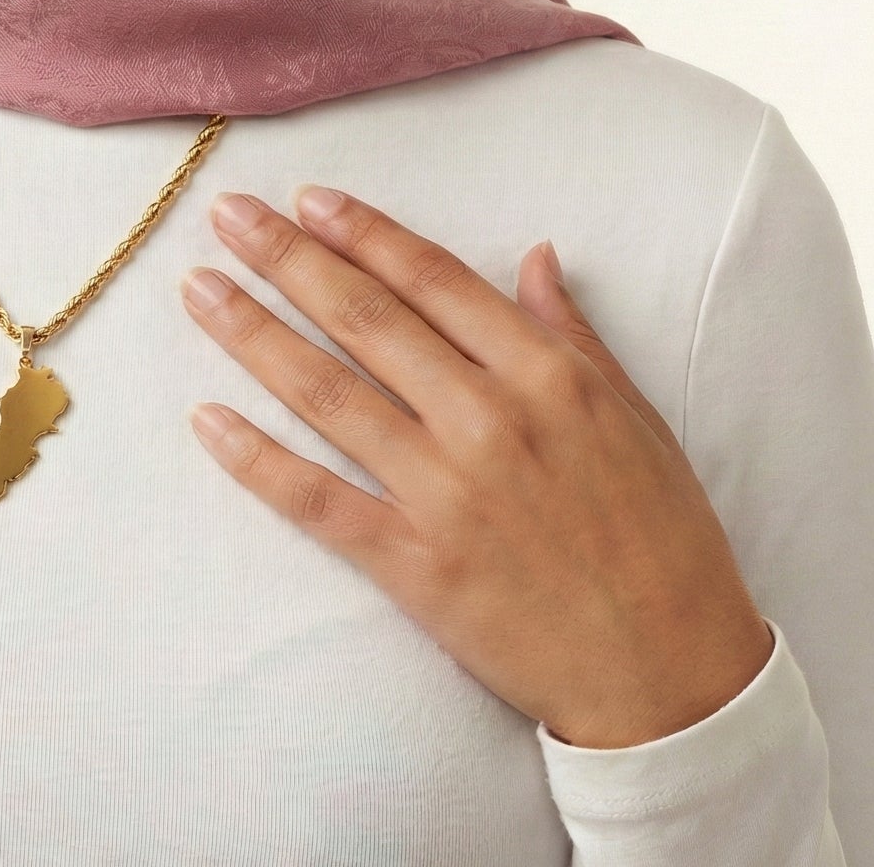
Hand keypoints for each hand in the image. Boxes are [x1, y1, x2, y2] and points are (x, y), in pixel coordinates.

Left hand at [180, 187, 773, 748]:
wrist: (674, 676)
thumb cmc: (663, 539)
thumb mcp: (635, 416)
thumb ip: (571, 332)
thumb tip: (533, 254)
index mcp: (546, 376)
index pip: (432, 279)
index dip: (363, 232)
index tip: (307, 197)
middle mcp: (489, 421)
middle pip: (365, 320)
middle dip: (287, 258)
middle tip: (226, 215)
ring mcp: (446, 494)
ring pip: (327, 394)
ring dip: (253, 334)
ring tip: (199, 288)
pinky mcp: (416, 566)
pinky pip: (319, 501)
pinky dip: (257, 460)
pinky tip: (206, 420)